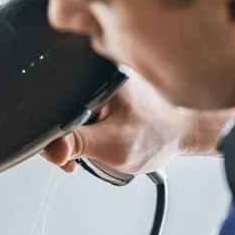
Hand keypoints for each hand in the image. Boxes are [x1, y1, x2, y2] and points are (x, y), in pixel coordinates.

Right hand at [42, 75, 234, 174]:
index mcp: (96, 77)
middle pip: (57, 110)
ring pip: (67, 115)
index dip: (49, 132)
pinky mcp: (102, 96)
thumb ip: (79, 145)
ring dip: (74, 138)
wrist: (185, 134)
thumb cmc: (159, 134)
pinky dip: (84, 133)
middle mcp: (95, 76)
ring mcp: (98, 86)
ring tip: (94, 148)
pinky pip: (79, 115)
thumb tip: (52, 150)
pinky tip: (97, 140)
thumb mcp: (113, 144)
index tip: (60, 153)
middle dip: (63, 139)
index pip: (52, 101)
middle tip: (77, 158)